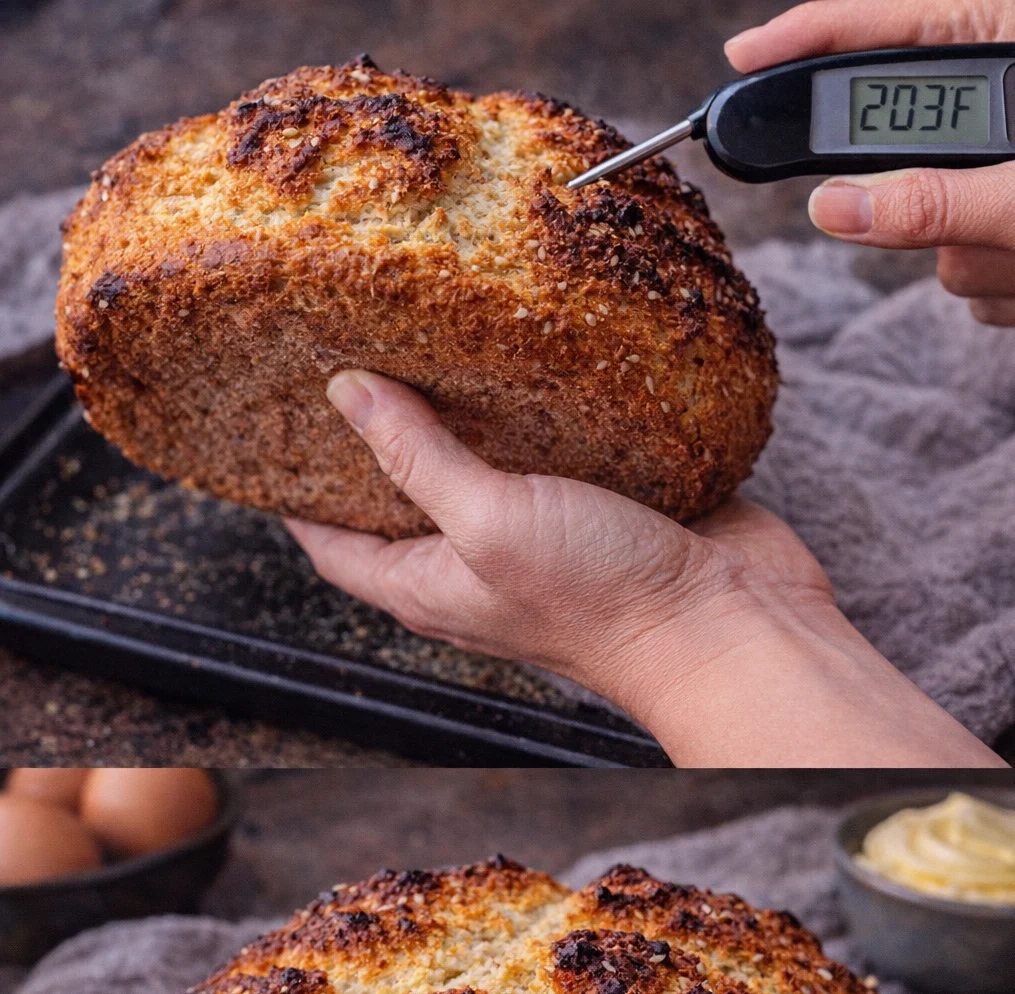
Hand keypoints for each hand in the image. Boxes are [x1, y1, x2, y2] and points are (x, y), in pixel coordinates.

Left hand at [285, 370, 1001, 766]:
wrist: (729, 625)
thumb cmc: (606, 604)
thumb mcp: (486, 522)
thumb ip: (416, 456)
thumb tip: (348, 393)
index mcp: (428, 583)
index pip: (328, 537)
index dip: (288, 486)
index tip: (263, 420)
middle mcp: (476, 557)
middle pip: (401, 489)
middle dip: (373, 426)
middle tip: (345, 344)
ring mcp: (540, 527)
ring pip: (480, 457)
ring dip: (460, 402)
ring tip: (428, 325)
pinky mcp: (602, 496)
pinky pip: (555, 442)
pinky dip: (539, 399)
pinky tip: (530, 348)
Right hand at [726, 1, 1014, 323]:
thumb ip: (932, 202)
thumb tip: (831, 206)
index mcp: (1004, 42)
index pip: (886, 29)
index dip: (805, 38)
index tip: (744, 55)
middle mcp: (997, 108)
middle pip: (897, 151)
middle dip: (924, 202)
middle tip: (961, 217)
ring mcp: (1001, 174)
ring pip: (932, 231)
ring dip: (982, 254)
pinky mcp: (1006, 230)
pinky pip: (965, 273)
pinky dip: (1004, 283)